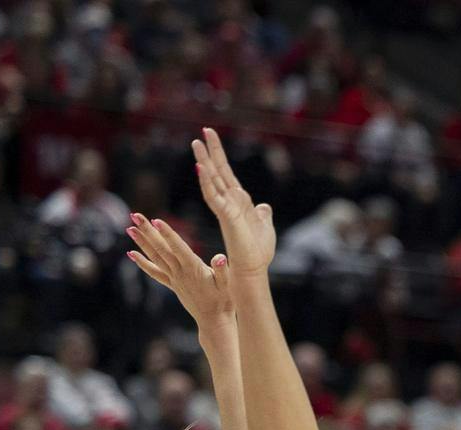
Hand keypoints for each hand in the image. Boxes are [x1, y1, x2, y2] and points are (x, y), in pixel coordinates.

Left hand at [126, 213, 233, 335]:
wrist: (215, 321)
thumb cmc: (225, 302)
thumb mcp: (229, 285)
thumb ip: (223, 271)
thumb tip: (220, 257)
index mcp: (194, 269)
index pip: (178, 248)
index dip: (167, 234)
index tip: (156, 220)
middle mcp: (180, 272)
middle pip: (161, 249)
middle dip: (148, 231)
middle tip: (134, 216)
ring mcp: (175, 279)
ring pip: (155, 257)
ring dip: (142, 242)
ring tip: (129, 228)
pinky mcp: (173, 285)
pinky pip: (155, 273)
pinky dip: (143, 263)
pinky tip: (131, 254)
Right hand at [190, 127, 275, 275]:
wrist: (254, 267)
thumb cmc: (258, 251)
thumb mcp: (264, 226)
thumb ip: (262, 214)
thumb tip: (264, 206)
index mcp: (238, 201)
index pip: (227, 173)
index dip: (220, 155)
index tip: (212, 137)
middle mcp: (229, 201)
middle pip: (218, 171)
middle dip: (211, 151)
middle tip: (204, 132)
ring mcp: (225, 207)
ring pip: (212, 179)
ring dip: (204, 161)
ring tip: (196, 143)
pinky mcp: (226, 216)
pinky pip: (213, 196)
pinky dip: (207, 182)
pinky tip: (201, 168)